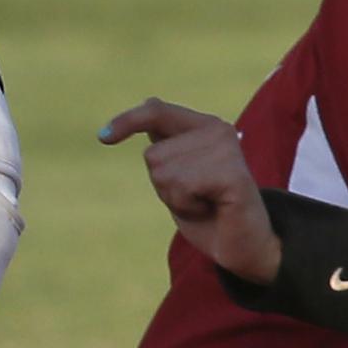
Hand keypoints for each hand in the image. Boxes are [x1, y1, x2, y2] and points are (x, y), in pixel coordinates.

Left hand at [99, 97, 280, 281]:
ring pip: (163, 172)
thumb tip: (149, 101)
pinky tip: (213, 208)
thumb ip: (168, 142)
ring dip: (177, 198)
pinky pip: (182, 187)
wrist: (245, 246)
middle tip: (195, 197)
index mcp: (204, 125)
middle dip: (164, 186)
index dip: (127, 121)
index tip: (103, 138)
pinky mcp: (233, 173)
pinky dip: (188, 206)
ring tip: (205, 202)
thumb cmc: (208, 211)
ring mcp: (227, 149)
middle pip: (153, 155)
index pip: (156, 111)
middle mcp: (217, 129)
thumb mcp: (178, 174)